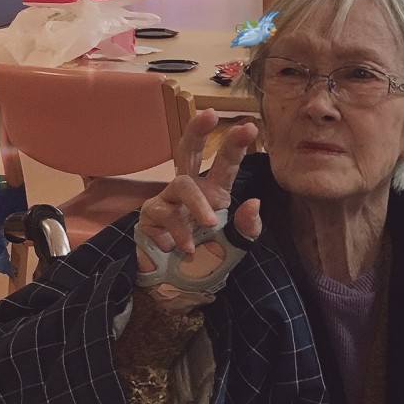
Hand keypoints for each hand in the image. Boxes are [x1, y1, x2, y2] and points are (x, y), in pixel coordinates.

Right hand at [135, 114, 261, 305]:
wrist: (179, 287)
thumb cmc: (208, 259)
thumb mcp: (236, 246)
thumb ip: (248, 227)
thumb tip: (253, 202)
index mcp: (214, 192)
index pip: (226, 164)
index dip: (236, 144)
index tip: (250, 126)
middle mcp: (190, 190)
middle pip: (188, 152)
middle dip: (196, 132)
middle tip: (207, 115)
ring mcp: (167, 201)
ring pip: (181, 185)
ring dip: (197, 205)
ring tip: (210, 226)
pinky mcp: (149, 217)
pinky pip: (163, 214)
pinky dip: (177, 233)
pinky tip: (183, 248)